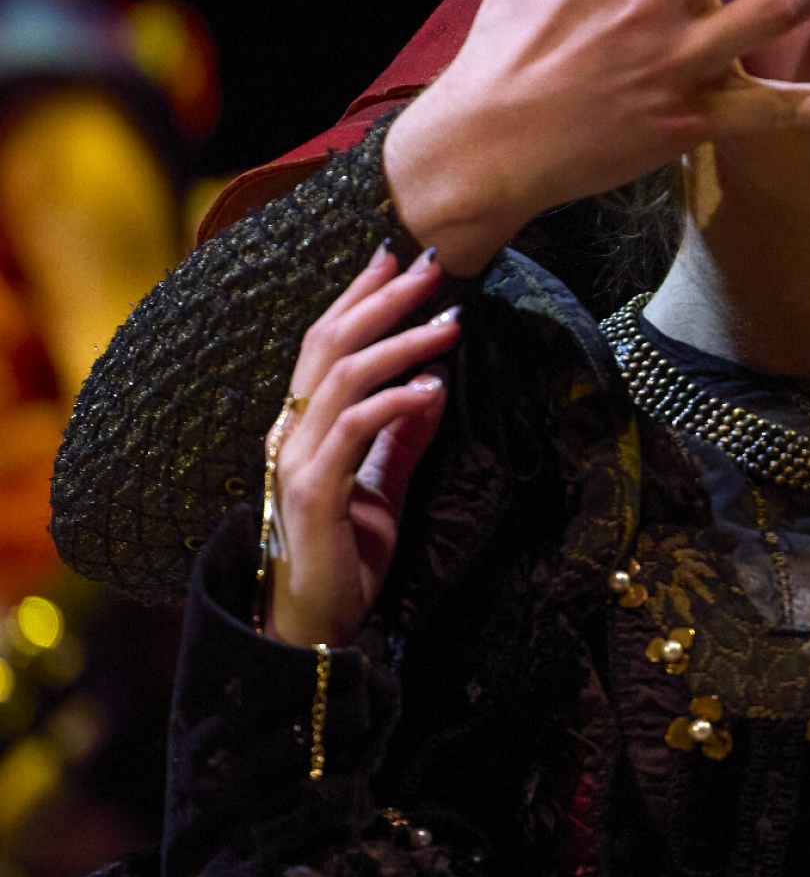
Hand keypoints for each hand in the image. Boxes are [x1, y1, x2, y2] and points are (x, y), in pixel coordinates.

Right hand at [264, 245, 457, 648]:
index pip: (326, 341)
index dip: (358, 295)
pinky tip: (433, 388)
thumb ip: (403, 435)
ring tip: (451, 324)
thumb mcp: (384, 482)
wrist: (317, 622)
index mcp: (303, 423)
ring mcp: (298, 459)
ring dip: (401, 344)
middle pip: (330, 343)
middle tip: (430, 266)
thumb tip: (436, 383)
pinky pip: (354, 432)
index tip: (393, 254)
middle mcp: (292, 431)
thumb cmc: (346, 553)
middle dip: (382, 299)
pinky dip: (395, 403)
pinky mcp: (314, 492)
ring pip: (344, 378)